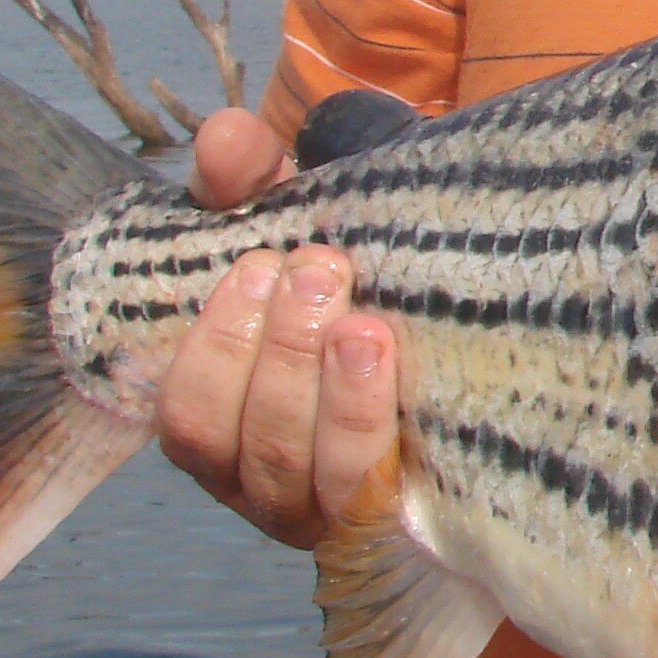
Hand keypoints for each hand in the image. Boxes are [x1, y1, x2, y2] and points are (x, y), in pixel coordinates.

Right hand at [151, 108, 400, 550]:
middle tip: (320, 269)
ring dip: (329, 399)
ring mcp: (332, 508)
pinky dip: (373, 431)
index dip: (214, 348)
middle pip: (244, 445)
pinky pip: (373, 499)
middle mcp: (266, 479)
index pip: (186, 412)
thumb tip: (226, 139)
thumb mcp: (303, 212)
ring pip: (306, 478)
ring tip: (362, 326)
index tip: (257, 263)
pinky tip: (394, 370)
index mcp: (226, 416)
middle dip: (276, 356)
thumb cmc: (360, 271)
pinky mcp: (400, 518)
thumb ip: (254, 176)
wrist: (470, 305)